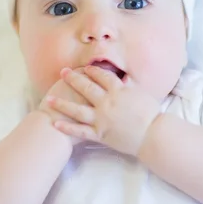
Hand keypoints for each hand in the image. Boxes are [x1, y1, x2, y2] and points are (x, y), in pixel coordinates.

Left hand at [46, 65, 161, 155]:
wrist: (153, 134)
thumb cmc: (151, 114)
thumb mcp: (141, 93)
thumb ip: (129, 85)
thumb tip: (123, 77)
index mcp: (118, 90)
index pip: (102, 76)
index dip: (92, 71)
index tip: (85, 68)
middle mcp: (107, 102)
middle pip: (86, 88)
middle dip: (73, 79)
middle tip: (63, 72)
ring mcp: (102, 118)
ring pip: (77, 110)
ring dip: (62, 104)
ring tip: (49, 99)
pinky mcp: (100, 134)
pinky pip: (81, 131)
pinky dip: (68, 128)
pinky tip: (56, 124)